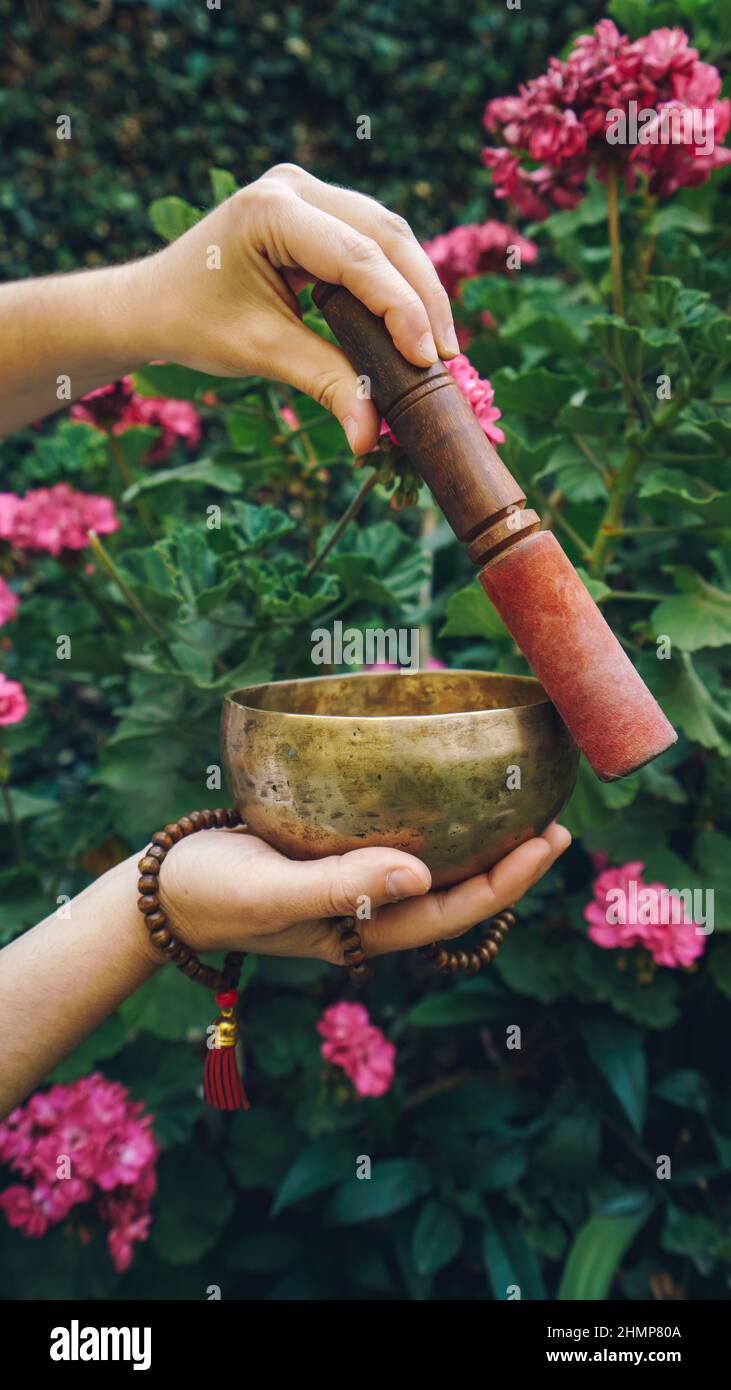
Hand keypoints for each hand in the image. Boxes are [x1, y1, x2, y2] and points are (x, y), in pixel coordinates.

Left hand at [138, 163, 458, 454]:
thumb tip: (371, 436)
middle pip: (386, 235)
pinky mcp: (317, 210)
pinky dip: (397, 284)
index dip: (401, 309)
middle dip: (423, 298)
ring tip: (439, 349)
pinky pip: (373, 243)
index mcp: (270, 209)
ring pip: (389, 235)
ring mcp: (308, 192)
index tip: (430, 362)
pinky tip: (414, 326)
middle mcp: (293, 186)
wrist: (152, 302)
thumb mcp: (261, 353)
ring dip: (418, 290)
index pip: (356, 257)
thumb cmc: (194, 322)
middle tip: (448, 359)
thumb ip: (325, 384)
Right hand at [156, 822, 571, 965]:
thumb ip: (341, 887)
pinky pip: (397, 846)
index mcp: (364, 931)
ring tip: (517, 808)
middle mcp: (370, 913)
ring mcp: (353, 888)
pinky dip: (431, 825)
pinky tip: (442, 796)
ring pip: (432, 872)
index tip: (551, 838)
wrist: (160, 892)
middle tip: (555, 819)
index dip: (509, 880)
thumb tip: (422, 876)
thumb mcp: (271, 892)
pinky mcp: (333, 859)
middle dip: (509, 864)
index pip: (454, 911)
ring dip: (477, 845)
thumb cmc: (211, 893)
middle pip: (456, 896)